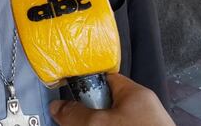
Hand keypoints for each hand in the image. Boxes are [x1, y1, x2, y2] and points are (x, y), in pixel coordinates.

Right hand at [49, 73, 174, 125]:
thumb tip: (58, 107)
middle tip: (71, 122)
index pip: (103, 79)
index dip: (84, 85)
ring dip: (93, 125)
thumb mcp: (99, 124)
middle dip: (87, 114)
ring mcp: (141, 125)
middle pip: (104, 105)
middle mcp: (141, 110)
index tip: (67, 95)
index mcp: (135, 94)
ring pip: (109, 122)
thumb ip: (75, 114)